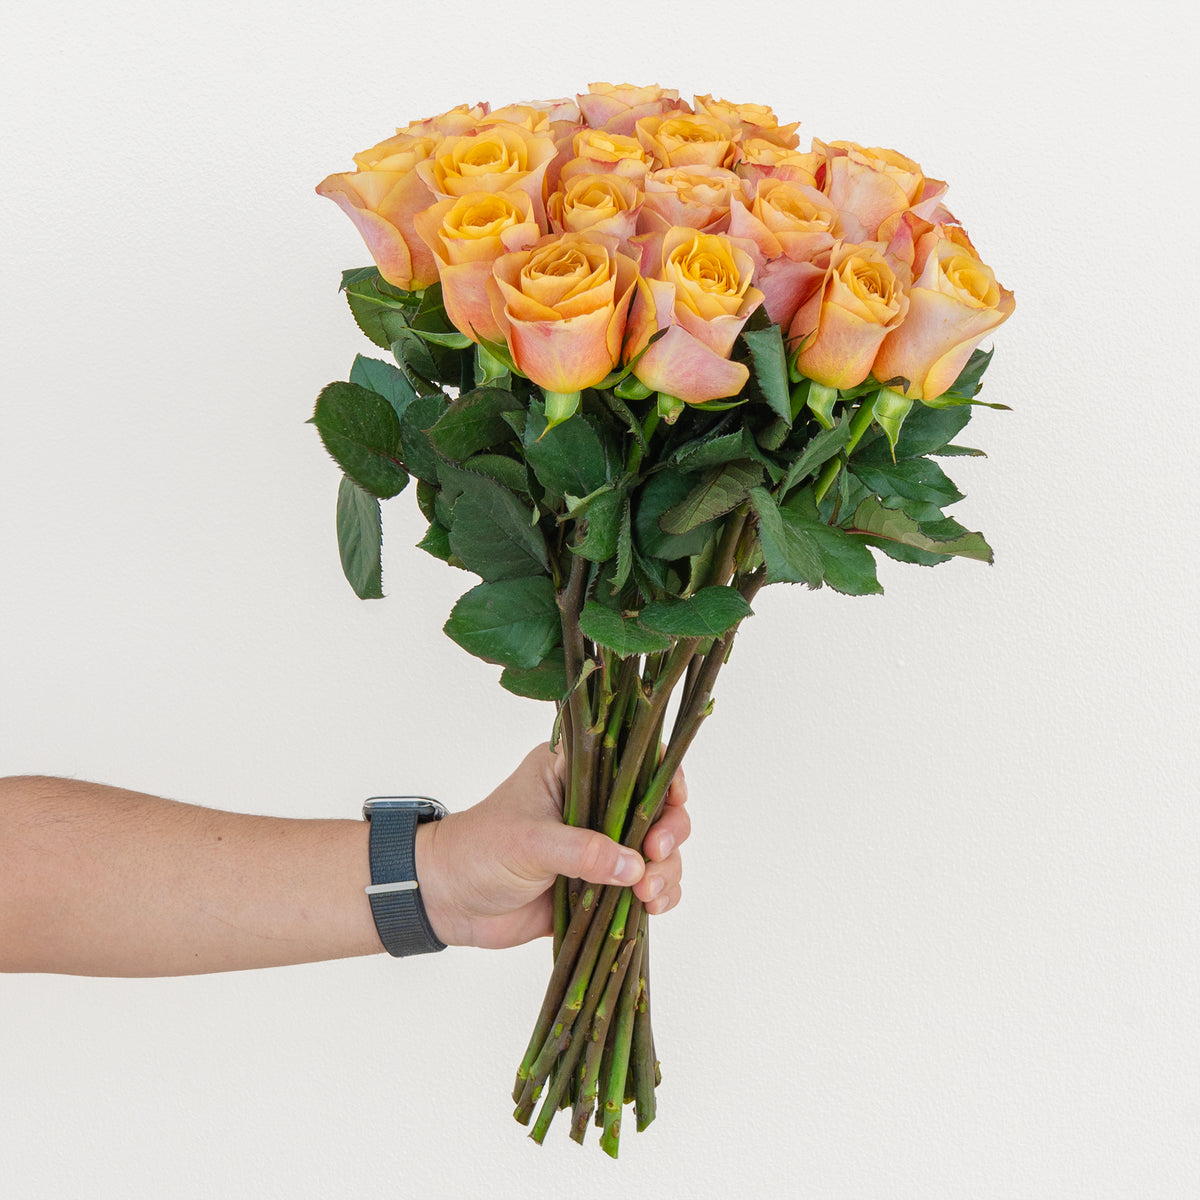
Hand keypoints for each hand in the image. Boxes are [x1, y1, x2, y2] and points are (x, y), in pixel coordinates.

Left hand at [414, 744, 689, 948]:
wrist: (447, 900)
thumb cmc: (478, 851)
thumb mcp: (529, 842)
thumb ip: (581, 852)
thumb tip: (634, 867)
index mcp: (575, 770)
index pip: (633, 761)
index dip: (663, 777)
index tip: (674, 801)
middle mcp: (595, 803)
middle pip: (656, 808)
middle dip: (668, 832)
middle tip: (655, 856)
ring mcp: (601, 844)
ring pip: (657, 850)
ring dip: (665, 871)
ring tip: (648, 895)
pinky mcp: (602, 884)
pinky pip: (645, 885)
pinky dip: (659, 896)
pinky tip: (653, 908)